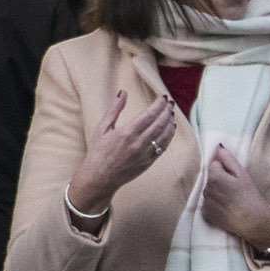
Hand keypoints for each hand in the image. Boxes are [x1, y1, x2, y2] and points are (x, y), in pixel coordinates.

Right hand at [66, 76, 180, 213]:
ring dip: (170, 122)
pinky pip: (163, 147)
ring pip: (165, 135)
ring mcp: (145, 154)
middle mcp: (139, 143)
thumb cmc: (98, 152)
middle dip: (167, 110)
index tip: (163, 97)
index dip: (158, 104)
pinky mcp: (149, 162)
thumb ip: (114, 109)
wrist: (100, 177)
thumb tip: (122, 93)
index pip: (149, 114)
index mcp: (127, 133)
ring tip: (171, 113)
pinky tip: (170, 128)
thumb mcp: (102, 128)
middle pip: (160, 123)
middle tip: (170, 102)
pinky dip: (169, 136)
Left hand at [196, 140, 269, 254]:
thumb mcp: (242, 174)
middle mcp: (207, 189)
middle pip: (210, 178)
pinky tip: (226, 208)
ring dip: (217, 192)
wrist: (254, 222)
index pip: (214, 165)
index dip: (225, 170)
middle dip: (220, 181)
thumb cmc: (250, 197)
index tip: (235, 179)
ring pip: (209, 190)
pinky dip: (215, 204)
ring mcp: (205, 202)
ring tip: (231, 199)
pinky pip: (208, 203)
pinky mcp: (206, 214)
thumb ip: (228, 159)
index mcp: (215, 177)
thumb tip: (218, 146)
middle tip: (234, 190)